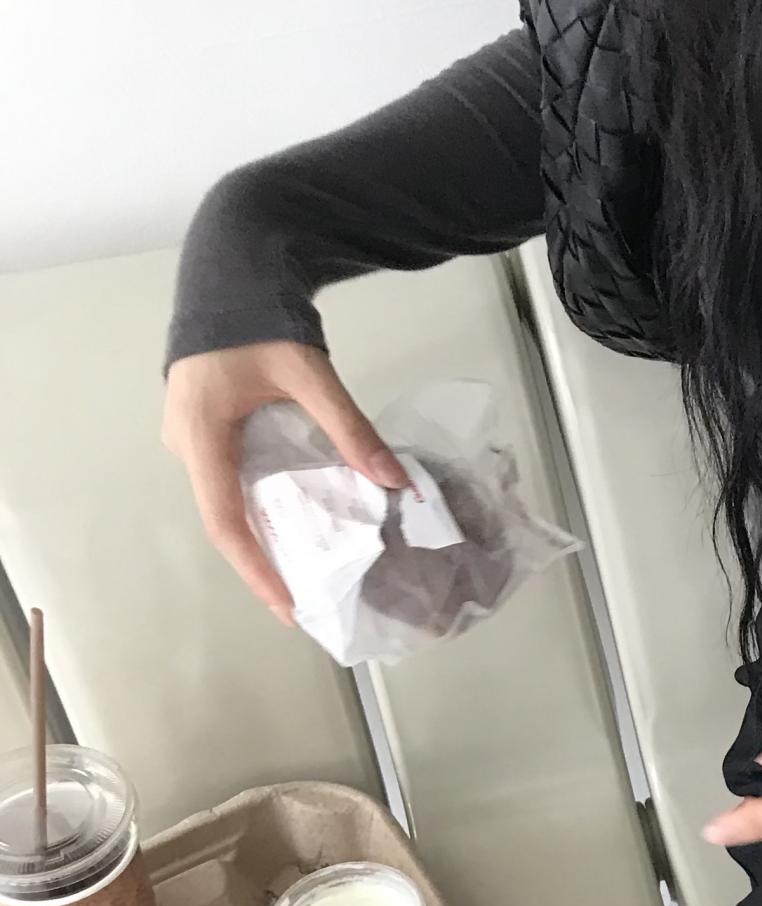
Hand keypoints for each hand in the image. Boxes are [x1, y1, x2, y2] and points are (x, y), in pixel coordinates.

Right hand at [162, 340, 408, 623]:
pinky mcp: (204, 429)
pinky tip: (294, 527)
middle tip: (303, 602)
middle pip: (224, 518)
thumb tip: (397, 481)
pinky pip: (229, 481)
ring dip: (263, 538)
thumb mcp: (308, 372)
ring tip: (302, 575)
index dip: (256, 569)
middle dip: (263, 563)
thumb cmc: (258, 313)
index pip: (224, 519)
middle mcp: (185, 442)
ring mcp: (190, 436)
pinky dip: (261, 508)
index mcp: (201, 432)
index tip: (288, 605)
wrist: (230, 265)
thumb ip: (350, 428)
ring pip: (226, 502)